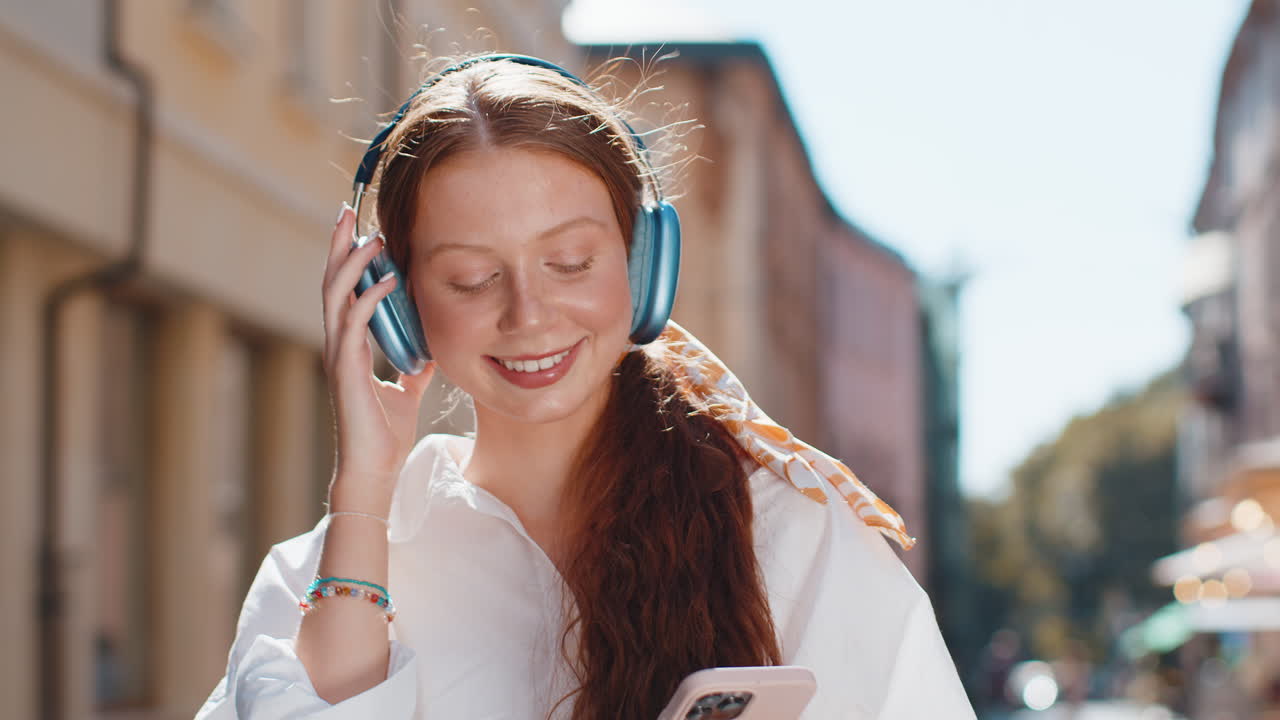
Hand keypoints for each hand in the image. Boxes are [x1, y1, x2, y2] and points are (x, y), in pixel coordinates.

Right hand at [321, 204, 434, 503]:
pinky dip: (371, 298)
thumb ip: (415, 366)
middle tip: (349, 210)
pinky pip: (355, 323)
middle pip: (332, 282)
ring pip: (337, 296)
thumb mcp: (408, 389)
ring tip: (373, 236)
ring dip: (354, 263)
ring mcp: (339, 355)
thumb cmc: (386, 432)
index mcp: (350, 345)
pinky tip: (391, 279)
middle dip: (340, 246)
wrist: (376, 467)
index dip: (350, 259)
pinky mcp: (346, 369)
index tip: (362, 228)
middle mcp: (339, 343)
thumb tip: (432, 349)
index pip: (345, 291)